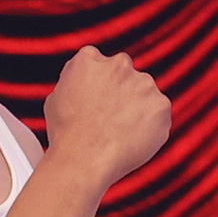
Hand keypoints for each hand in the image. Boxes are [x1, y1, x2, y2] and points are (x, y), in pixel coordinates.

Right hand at [44, 45, 171, 187]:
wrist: (83, 159)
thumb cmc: (64, 132)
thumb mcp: (56, 96)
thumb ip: (75, 81)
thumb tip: (84, 82)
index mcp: (89, 57)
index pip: (98, 63)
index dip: (97, 82)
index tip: (95, 99)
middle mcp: (119, 64)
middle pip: (124, 72)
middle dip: (120, 89)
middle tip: (110, 115)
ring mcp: (143, 83)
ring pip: (144, 92)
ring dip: (137, 106)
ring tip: (120, 132)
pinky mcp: (161, 105)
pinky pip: (159, 114)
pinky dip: (151, 125)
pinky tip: (133, 139)